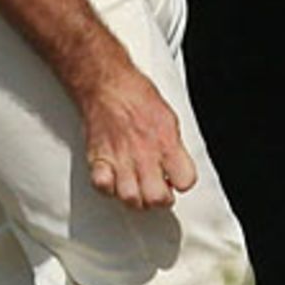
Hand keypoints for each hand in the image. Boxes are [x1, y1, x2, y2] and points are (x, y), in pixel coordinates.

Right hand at [83, 62, 197, 209]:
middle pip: (157, 198)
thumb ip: (174, 147)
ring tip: (137, 190)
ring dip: (135, 199)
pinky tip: (114, 181)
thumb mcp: (169, 118)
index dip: (182, 183)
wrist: (107, 84)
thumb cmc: (136, 96)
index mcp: (167, 142)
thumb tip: (178, 169)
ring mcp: (120, 158)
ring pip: (130, 199)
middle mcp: (144, 154)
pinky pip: (102, 186)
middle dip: (160, 200)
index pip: (185, 181)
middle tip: (157, 192)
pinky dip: (108, 188)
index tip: (176, 180)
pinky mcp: (99, 158)